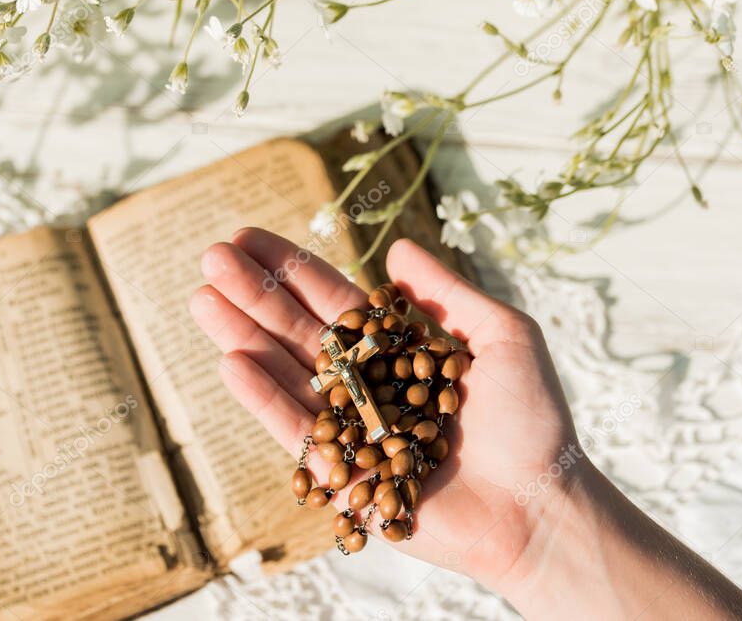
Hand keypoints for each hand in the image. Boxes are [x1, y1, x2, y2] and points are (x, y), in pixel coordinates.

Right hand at [189, 227, 580, 589]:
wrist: (538, 504)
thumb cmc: (532, 421)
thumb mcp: (502, 336)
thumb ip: (447, 293)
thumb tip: (397, 247)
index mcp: (395, 352)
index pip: (333, 301)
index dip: (292, 269)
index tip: (248, 237)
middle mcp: (364, 385)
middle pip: (298, 331)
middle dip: (256, 293)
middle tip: (211, 257)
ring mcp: (347, 427)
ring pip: (285, 373)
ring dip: (242, 335)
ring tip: (202, 299)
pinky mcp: (338, 471)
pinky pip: (294, 429)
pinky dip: (261, 396)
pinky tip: (230, 359)